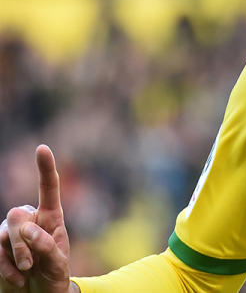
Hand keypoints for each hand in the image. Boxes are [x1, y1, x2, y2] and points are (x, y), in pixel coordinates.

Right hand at [0, 145, 71, 292]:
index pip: (48, 189)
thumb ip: (46, 245)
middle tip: (31, 264)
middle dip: (23, 241)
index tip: (42, 148)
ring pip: (5, 232)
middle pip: (18, 214)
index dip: (45, 168)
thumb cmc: (53, 277)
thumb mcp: (58, 264)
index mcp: (52, 219)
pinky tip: (16, 279)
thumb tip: (27, 228)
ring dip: (15, 256)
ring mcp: (11, 234)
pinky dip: (4, 266)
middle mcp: (30, 220)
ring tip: (26, 272)